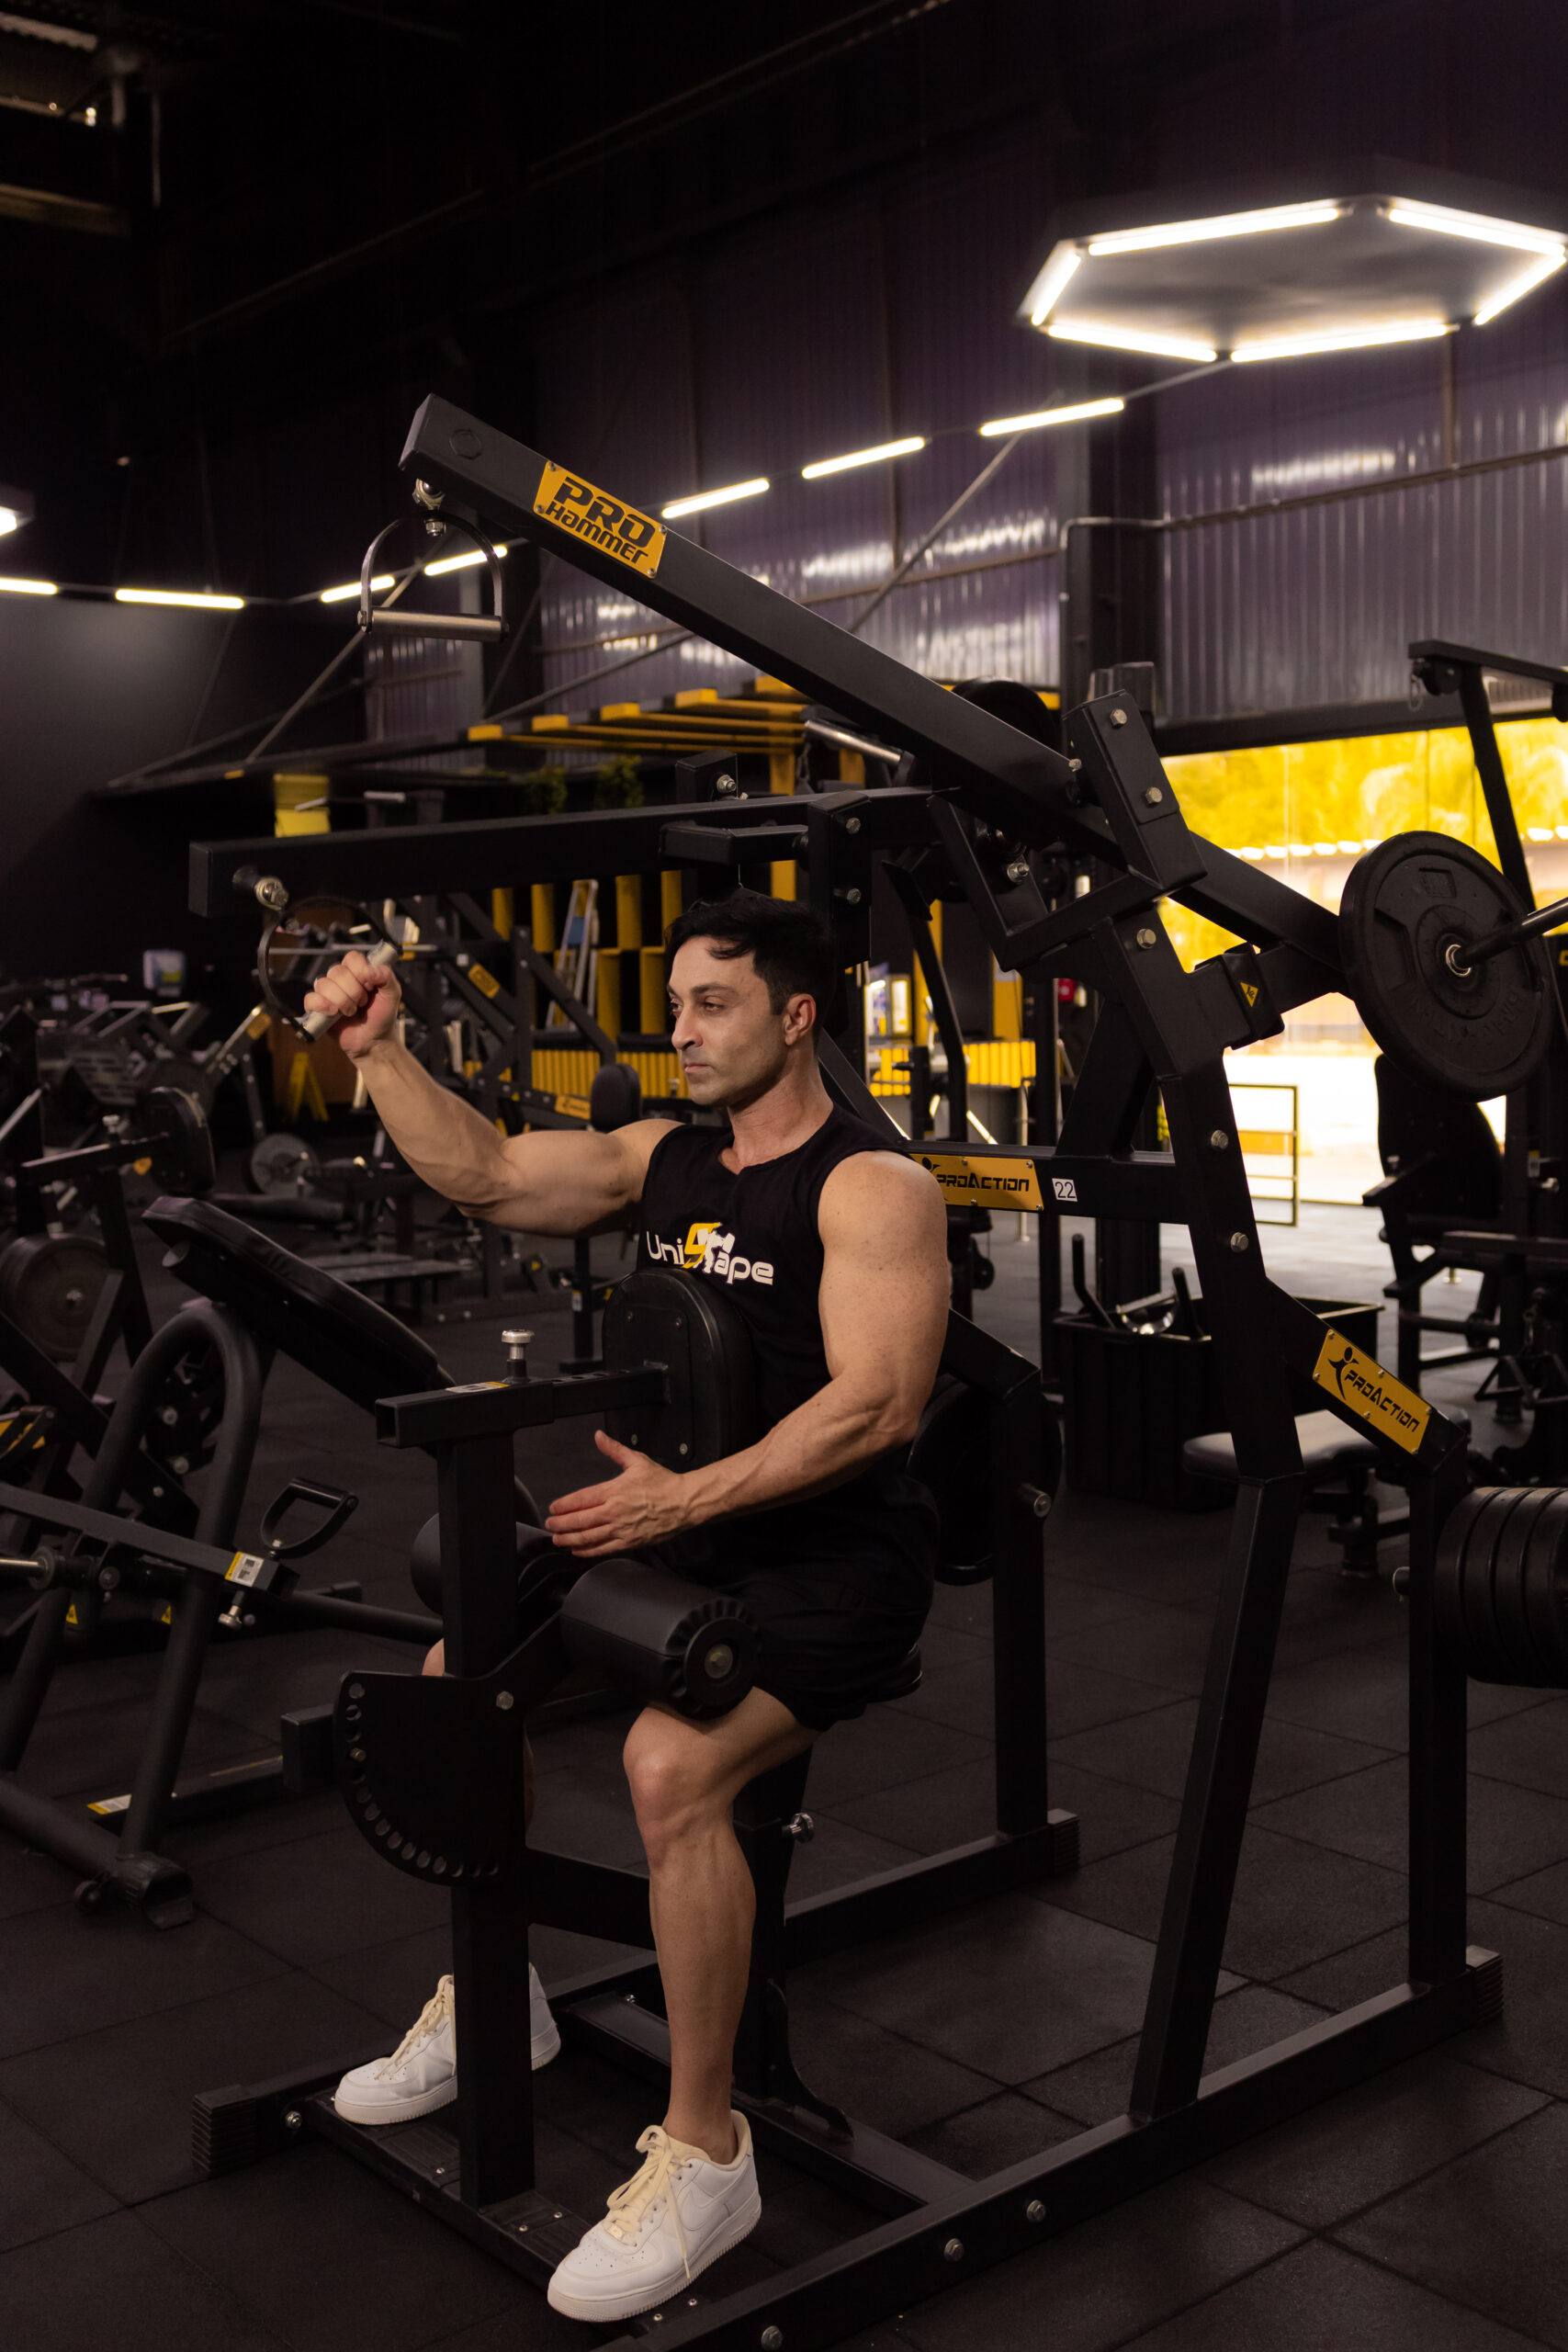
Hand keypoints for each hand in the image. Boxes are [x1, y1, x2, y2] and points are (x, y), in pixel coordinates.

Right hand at [302, 949, 401, 1060]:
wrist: (374, 1040)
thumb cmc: (381, 1016)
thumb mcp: (392, 994)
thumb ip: (386, 977)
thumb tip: (370, 969)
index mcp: (358, 971)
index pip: (352, 958)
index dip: (360, 971)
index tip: (370, 986)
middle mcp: (341, 979)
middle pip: (337, 971)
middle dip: (354, 991)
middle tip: (362, 1003)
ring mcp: (328, 992)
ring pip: (324, 984)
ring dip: (342, 1001)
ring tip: (351, 1011)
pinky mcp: (318, 1007)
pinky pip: (311, 998)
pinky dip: (322, 1005)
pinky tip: (333, 1013)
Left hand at [545, 1430, 689, 1557]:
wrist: (684, 1502)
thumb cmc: (663, 1483)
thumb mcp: (637, 1461)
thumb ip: (614, 1450)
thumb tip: (599, 1437)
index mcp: (614, 1490)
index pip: (581, 1499)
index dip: (564, 1505)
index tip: (553, 1508)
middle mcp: (614, 1511)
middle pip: (580, 1520)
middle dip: (561, 1524)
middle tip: (550, 1525)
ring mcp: (621, 1529)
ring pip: (588, 1537)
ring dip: (569, 1539)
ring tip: (558, 1539)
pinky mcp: (630, 1542)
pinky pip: (603, 1548)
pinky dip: (588, 1550)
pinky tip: (578, 1549)